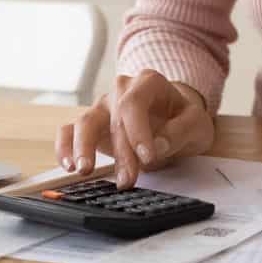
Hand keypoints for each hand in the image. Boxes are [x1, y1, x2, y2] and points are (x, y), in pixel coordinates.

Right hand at [56, 69, 215, 188]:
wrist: (174, 117)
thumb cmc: (183, 118)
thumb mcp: (197, 123)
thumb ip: (180, 131)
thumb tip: (158, 145)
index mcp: (148, 82)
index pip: (134, 103)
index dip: (137, 131)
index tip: (147, 157)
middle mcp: (120, 90)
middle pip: (114, 118)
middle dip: (121, 152)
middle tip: (128, 180)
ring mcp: (103, 106)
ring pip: (84, 122)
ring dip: (83, 148)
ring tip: (85, 171)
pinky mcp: (91, 124)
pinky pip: (68, 131)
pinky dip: (65, 147)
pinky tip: (69, 165)